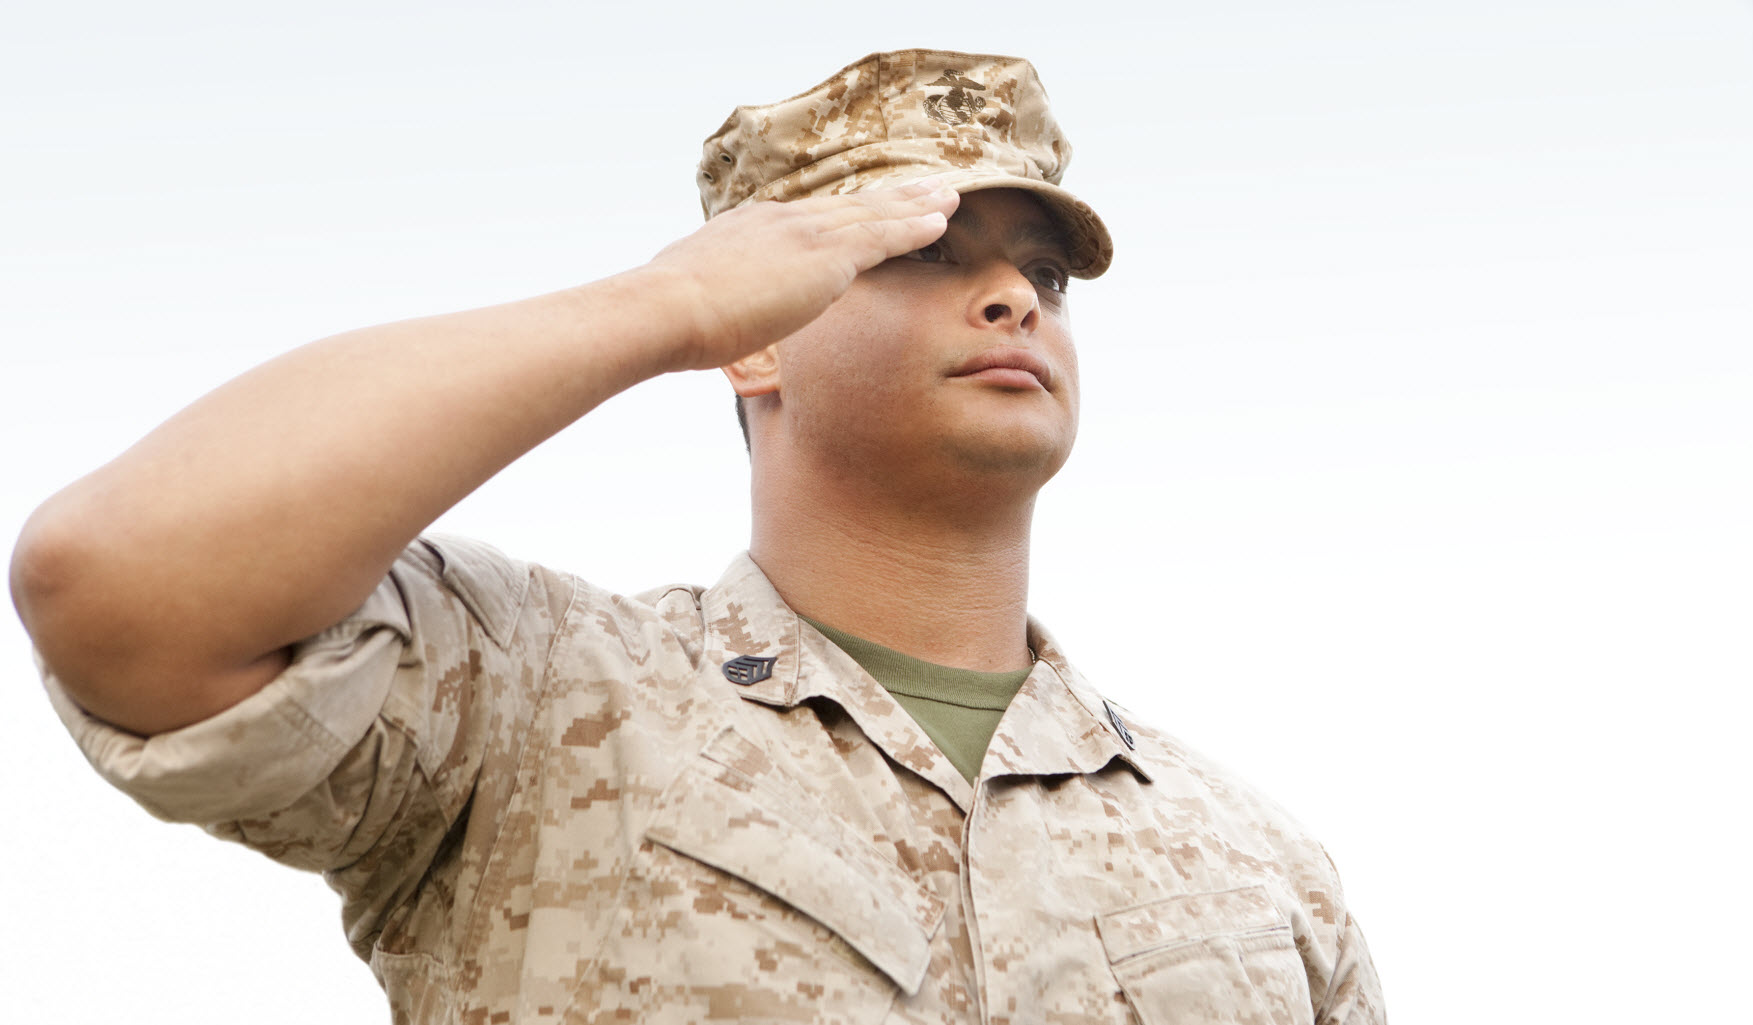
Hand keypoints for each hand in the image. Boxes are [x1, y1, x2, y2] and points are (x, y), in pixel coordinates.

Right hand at [646, 179, 959, 371]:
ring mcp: (805, 233)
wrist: (667, 308)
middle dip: (888, 199)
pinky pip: (882, 236)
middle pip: (847, 205)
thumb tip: (714, 323)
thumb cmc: (669, 318)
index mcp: (749, 228)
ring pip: (873, 213)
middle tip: (923, 188)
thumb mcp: (694, 301)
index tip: (865, 209)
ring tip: (947, 197)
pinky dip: (914, 227)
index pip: (806, 220)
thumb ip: (717, 304)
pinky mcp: (825, 255)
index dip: (843, 214)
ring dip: (913, 205)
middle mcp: (781, 219)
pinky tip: (940, 220)